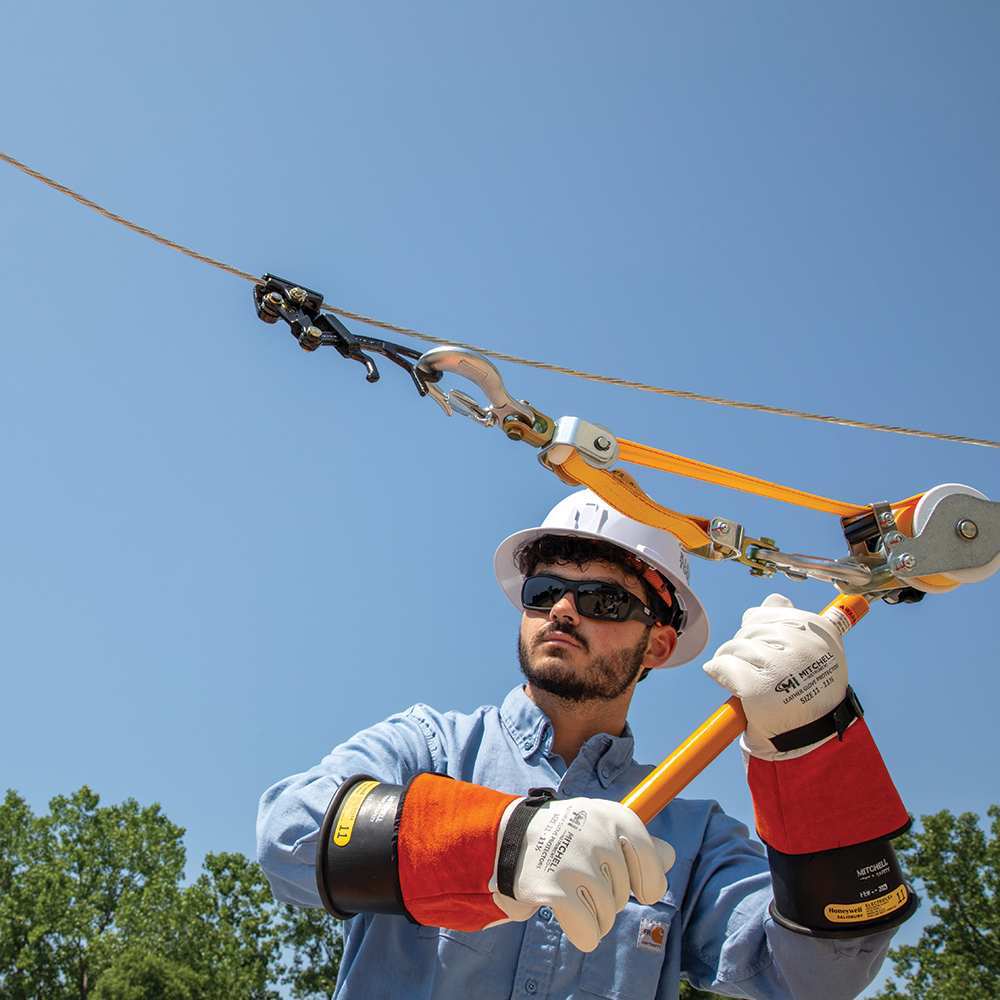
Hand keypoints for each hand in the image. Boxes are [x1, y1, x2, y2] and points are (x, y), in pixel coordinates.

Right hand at [490, 795, 674, 952]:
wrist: (514, 835)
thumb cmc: (569, 833)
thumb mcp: (605, 824)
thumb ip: (639, 843)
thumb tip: (669, 856)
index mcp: (619, 818)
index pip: (655, 869)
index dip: (643, 882)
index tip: (627, 879)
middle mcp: (601, 836)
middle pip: (626, 895)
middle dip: (607, 895)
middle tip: (582, 873)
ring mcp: (578, 862)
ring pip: (607, 916)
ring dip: (592, 914)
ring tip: (572, 890)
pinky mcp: (556, 889)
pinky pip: (589, 933)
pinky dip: (581, 932)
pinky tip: (566, 913)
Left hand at [703, 594, 847, 759]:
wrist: (810, 738)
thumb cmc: (810, 692)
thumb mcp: (817, 652)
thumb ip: (793, 622)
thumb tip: (774, 599)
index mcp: (819, 630)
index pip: (770, 610)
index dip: (760, 629)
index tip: (766, 648)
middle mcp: (801, 644)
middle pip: (749, 629)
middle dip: (745, 647)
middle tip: (756, 669)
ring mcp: (778, 665)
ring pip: (734, 646)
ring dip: (732, 661)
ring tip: (748, 679)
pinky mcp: (756, 686)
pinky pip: (722, 665)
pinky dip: (719, 673)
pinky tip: (729, 684)